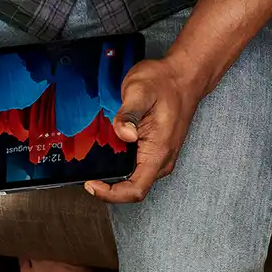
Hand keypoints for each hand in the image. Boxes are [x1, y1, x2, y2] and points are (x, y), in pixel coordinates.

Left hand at [84, 57, 202, 203]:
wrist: (184, 77)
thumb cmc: (164, 83)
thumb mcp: (140, 90)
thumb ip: (128, 113)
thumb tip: (123, 133)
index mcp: (159, 151)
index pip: (135, 190)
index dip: (111, 194)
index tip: (90, 184)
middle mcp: (163, 160)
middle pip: (134, 190)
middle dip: (108, 188)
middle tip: (86, 174)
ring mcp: (162, 157)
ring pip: (136, 181)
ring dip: (115, 178)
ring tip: (95, 165)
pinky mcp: (158, 152)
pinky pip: (139, 170)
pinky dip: (122, 168)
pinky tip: (110, 155)